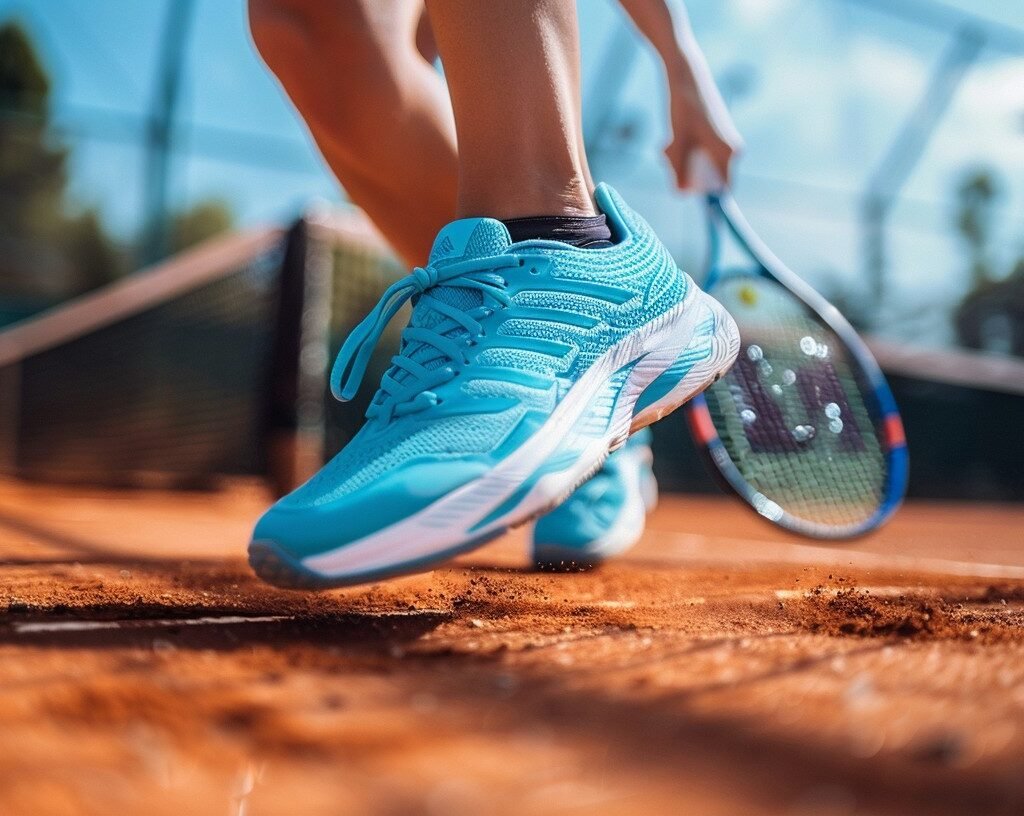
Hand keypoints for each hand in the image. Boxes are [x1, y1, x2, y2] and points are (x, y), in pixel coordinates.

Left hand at [664, 69, 742, 190]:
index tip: (683, 190)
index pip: (722, 189)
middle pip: (706, 178)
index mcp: (728, 153)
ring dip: (679, 161)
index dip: (702, 193)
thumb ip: (679, 171)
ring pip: (698, 166)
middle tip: (667, 158)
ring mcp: (722, 142)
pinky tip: (669, 141)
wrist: (685, 75)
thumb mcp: (677, 144)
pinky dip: (682, 151)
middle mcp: (731, 149)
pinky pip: (697, 154)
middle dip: (683, 173)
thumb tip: (681, 194)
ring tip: (666, 146)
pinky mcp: (713, 136)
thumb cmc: (683, 108)